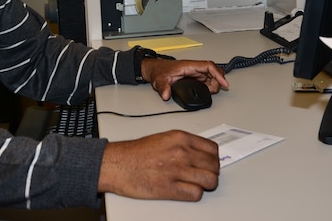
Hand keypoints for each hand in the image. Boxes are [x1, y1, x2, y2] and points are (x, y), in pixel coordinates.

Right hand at [98, 130, 219, 200]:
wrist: (117, 164)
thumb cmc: (135, 153)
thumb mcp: (163, 138)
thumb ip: (182, 143)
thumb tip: (198, 152)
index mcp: (180, 138)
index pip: (212, 149)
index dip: (213, 158)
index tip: (209, 162)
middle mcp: (181, 152)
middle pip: (213, 165)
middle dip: (211, 171)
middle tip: (204, 174)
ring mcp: (177, 170)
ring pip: (209, 180)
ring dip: (206, 184)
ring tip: (198, 184)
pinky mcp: (170, 188)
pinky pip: (196, 193)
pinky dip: (194, 194)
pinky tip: (187, 190)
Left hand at [142, 58, 228, 100]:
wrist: (154, 69)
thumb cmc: (159, 70)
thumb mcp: (159, 79)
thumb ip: (163, 87)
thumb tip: (166, 95)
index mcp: (188, 65)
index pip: (208, 66)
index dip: (218, 74)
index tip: (224, 83)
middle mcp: (193, 68)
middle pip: (213, 71)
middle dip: (218, 81)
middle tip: (214, 91)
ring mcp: (194, 73)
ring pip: (211, 76)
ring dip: (214, 84)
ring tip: (211, 92)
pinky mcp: (193, 78)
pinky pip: (206, 80)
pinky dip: (210, 85)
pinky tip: (209, 91)